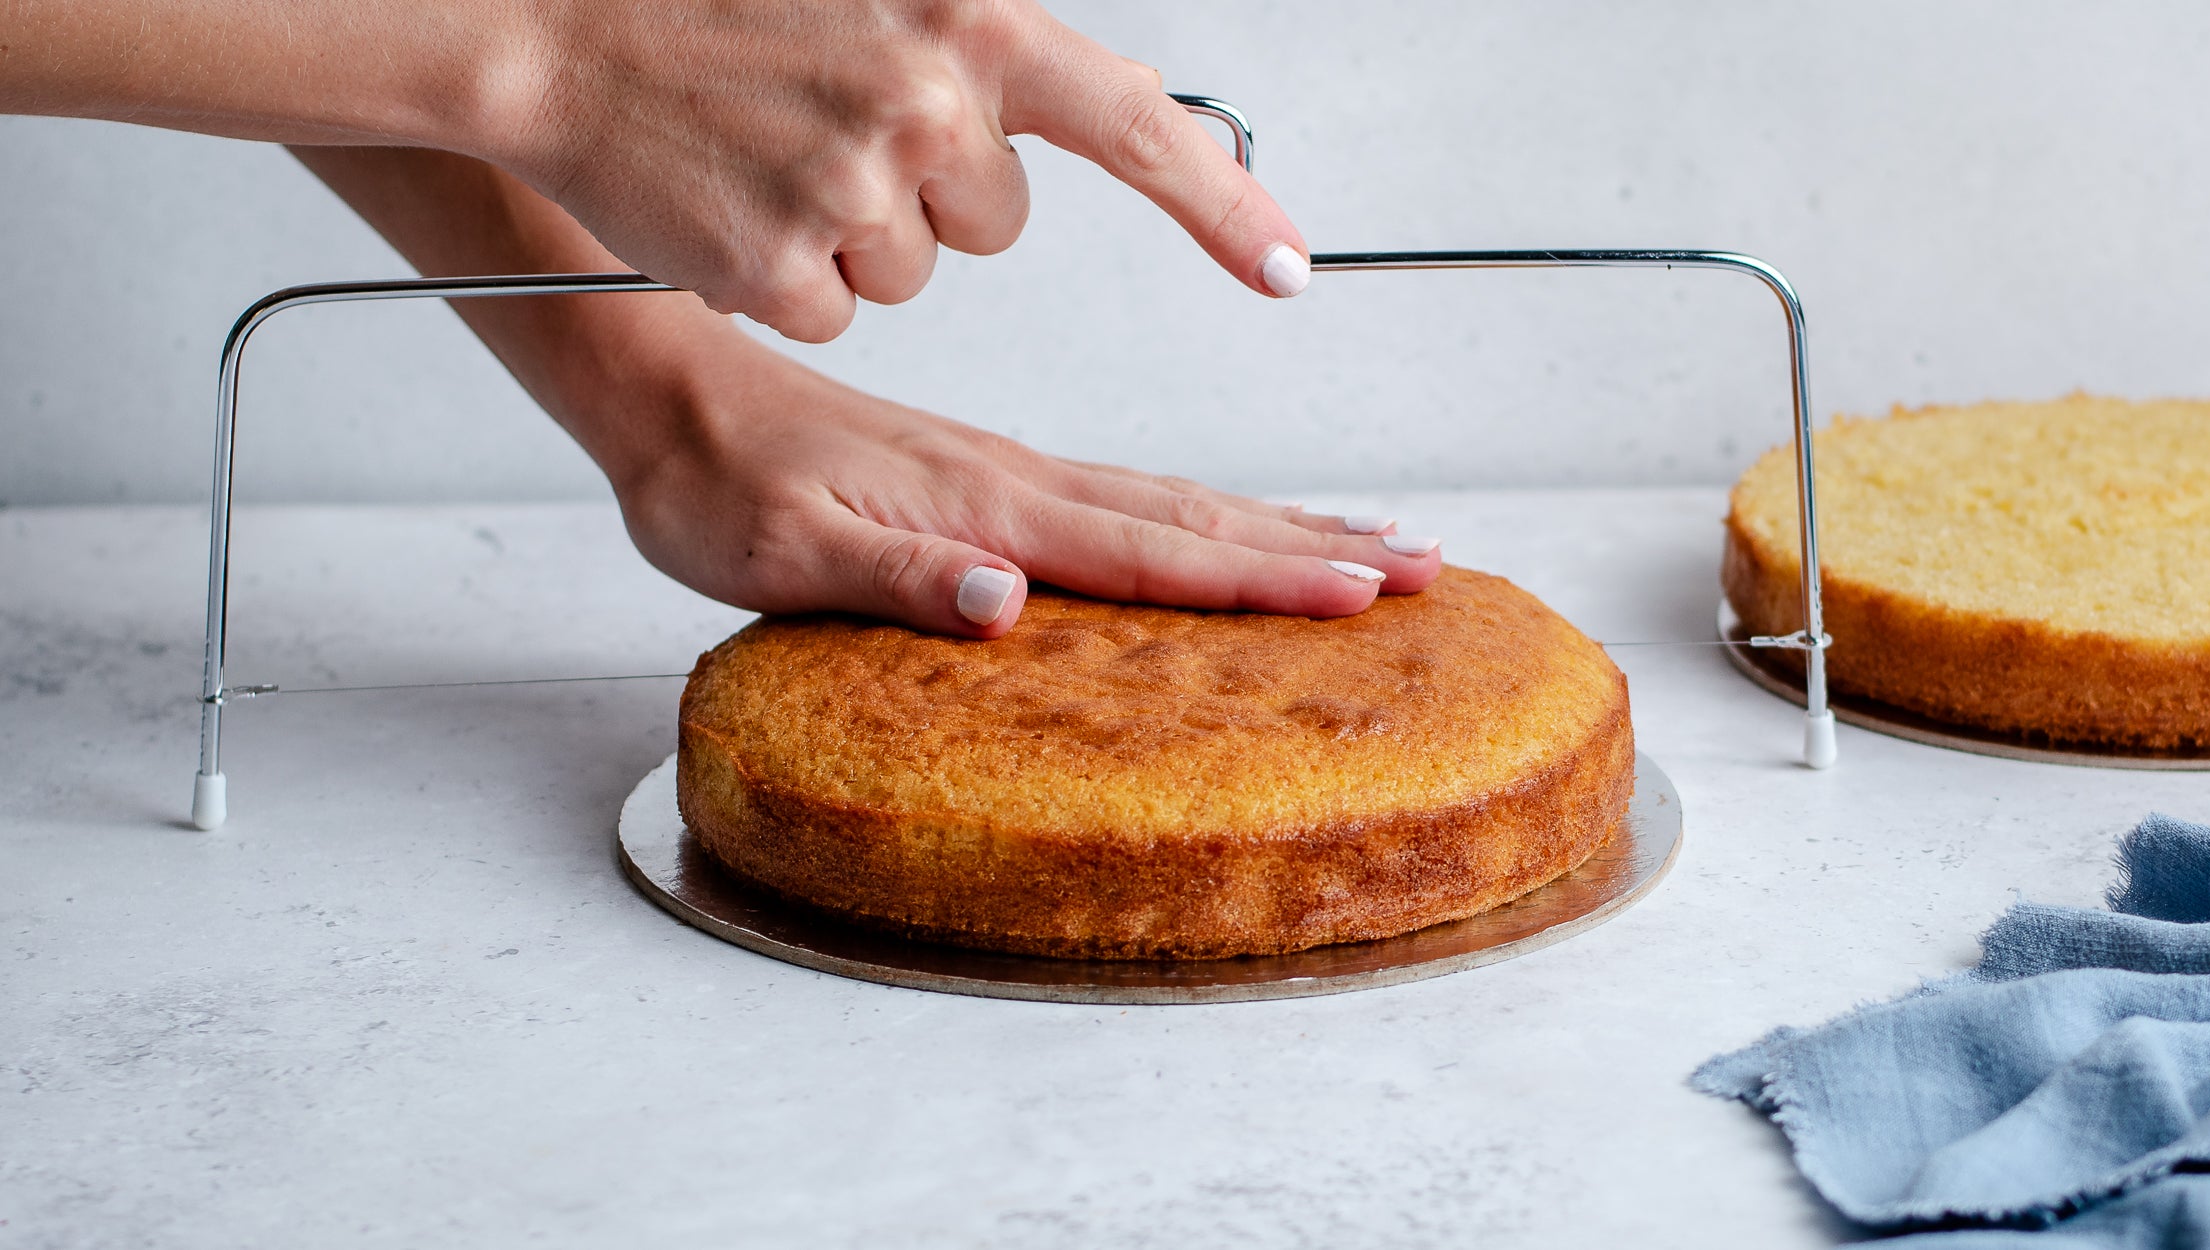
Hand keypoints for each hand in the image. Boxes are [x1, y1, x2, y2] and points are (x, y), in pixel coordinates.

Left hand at [292, 147, 1392, 637]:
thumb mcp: (782, 551)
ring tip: (1374, 542)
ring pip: (1177, 502)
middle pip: (1196, 519)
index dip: (1261, 579)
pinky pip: (1132, 497)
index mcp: (985, 507)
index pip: (1149, 552)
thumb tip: (1007, 602)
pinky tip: (1236, 526)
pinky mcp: (997, 477)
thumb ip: (898, 578)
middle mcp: (1018, 483)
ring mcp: (1016, 475)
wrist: (673, 398)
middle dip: (1315, 548)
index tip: (1359, 593)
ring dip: (1283, 526)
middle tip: (1423, 566)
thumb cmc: (718, 485)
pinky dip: (1209, 514)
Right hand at [509, 0, 1306, 340]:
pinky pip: (839, 308)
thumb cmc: (715, 4)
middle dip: (933, 188)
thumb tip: (1128, 95)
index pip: (1134, 121)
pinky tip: (734, 201)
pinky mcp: (783, 266)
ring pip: (917, 269)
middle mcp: (927, 103)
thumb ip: (992, 47)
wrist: (555, 25)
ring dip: (854, 228)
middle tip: (829, 117)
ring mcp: (854, 190)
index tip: (1288, 270)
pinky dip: (790, 274)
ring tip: (768, 147)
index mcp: (967, 19)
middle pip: (997, 222)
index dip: (1221, 206)